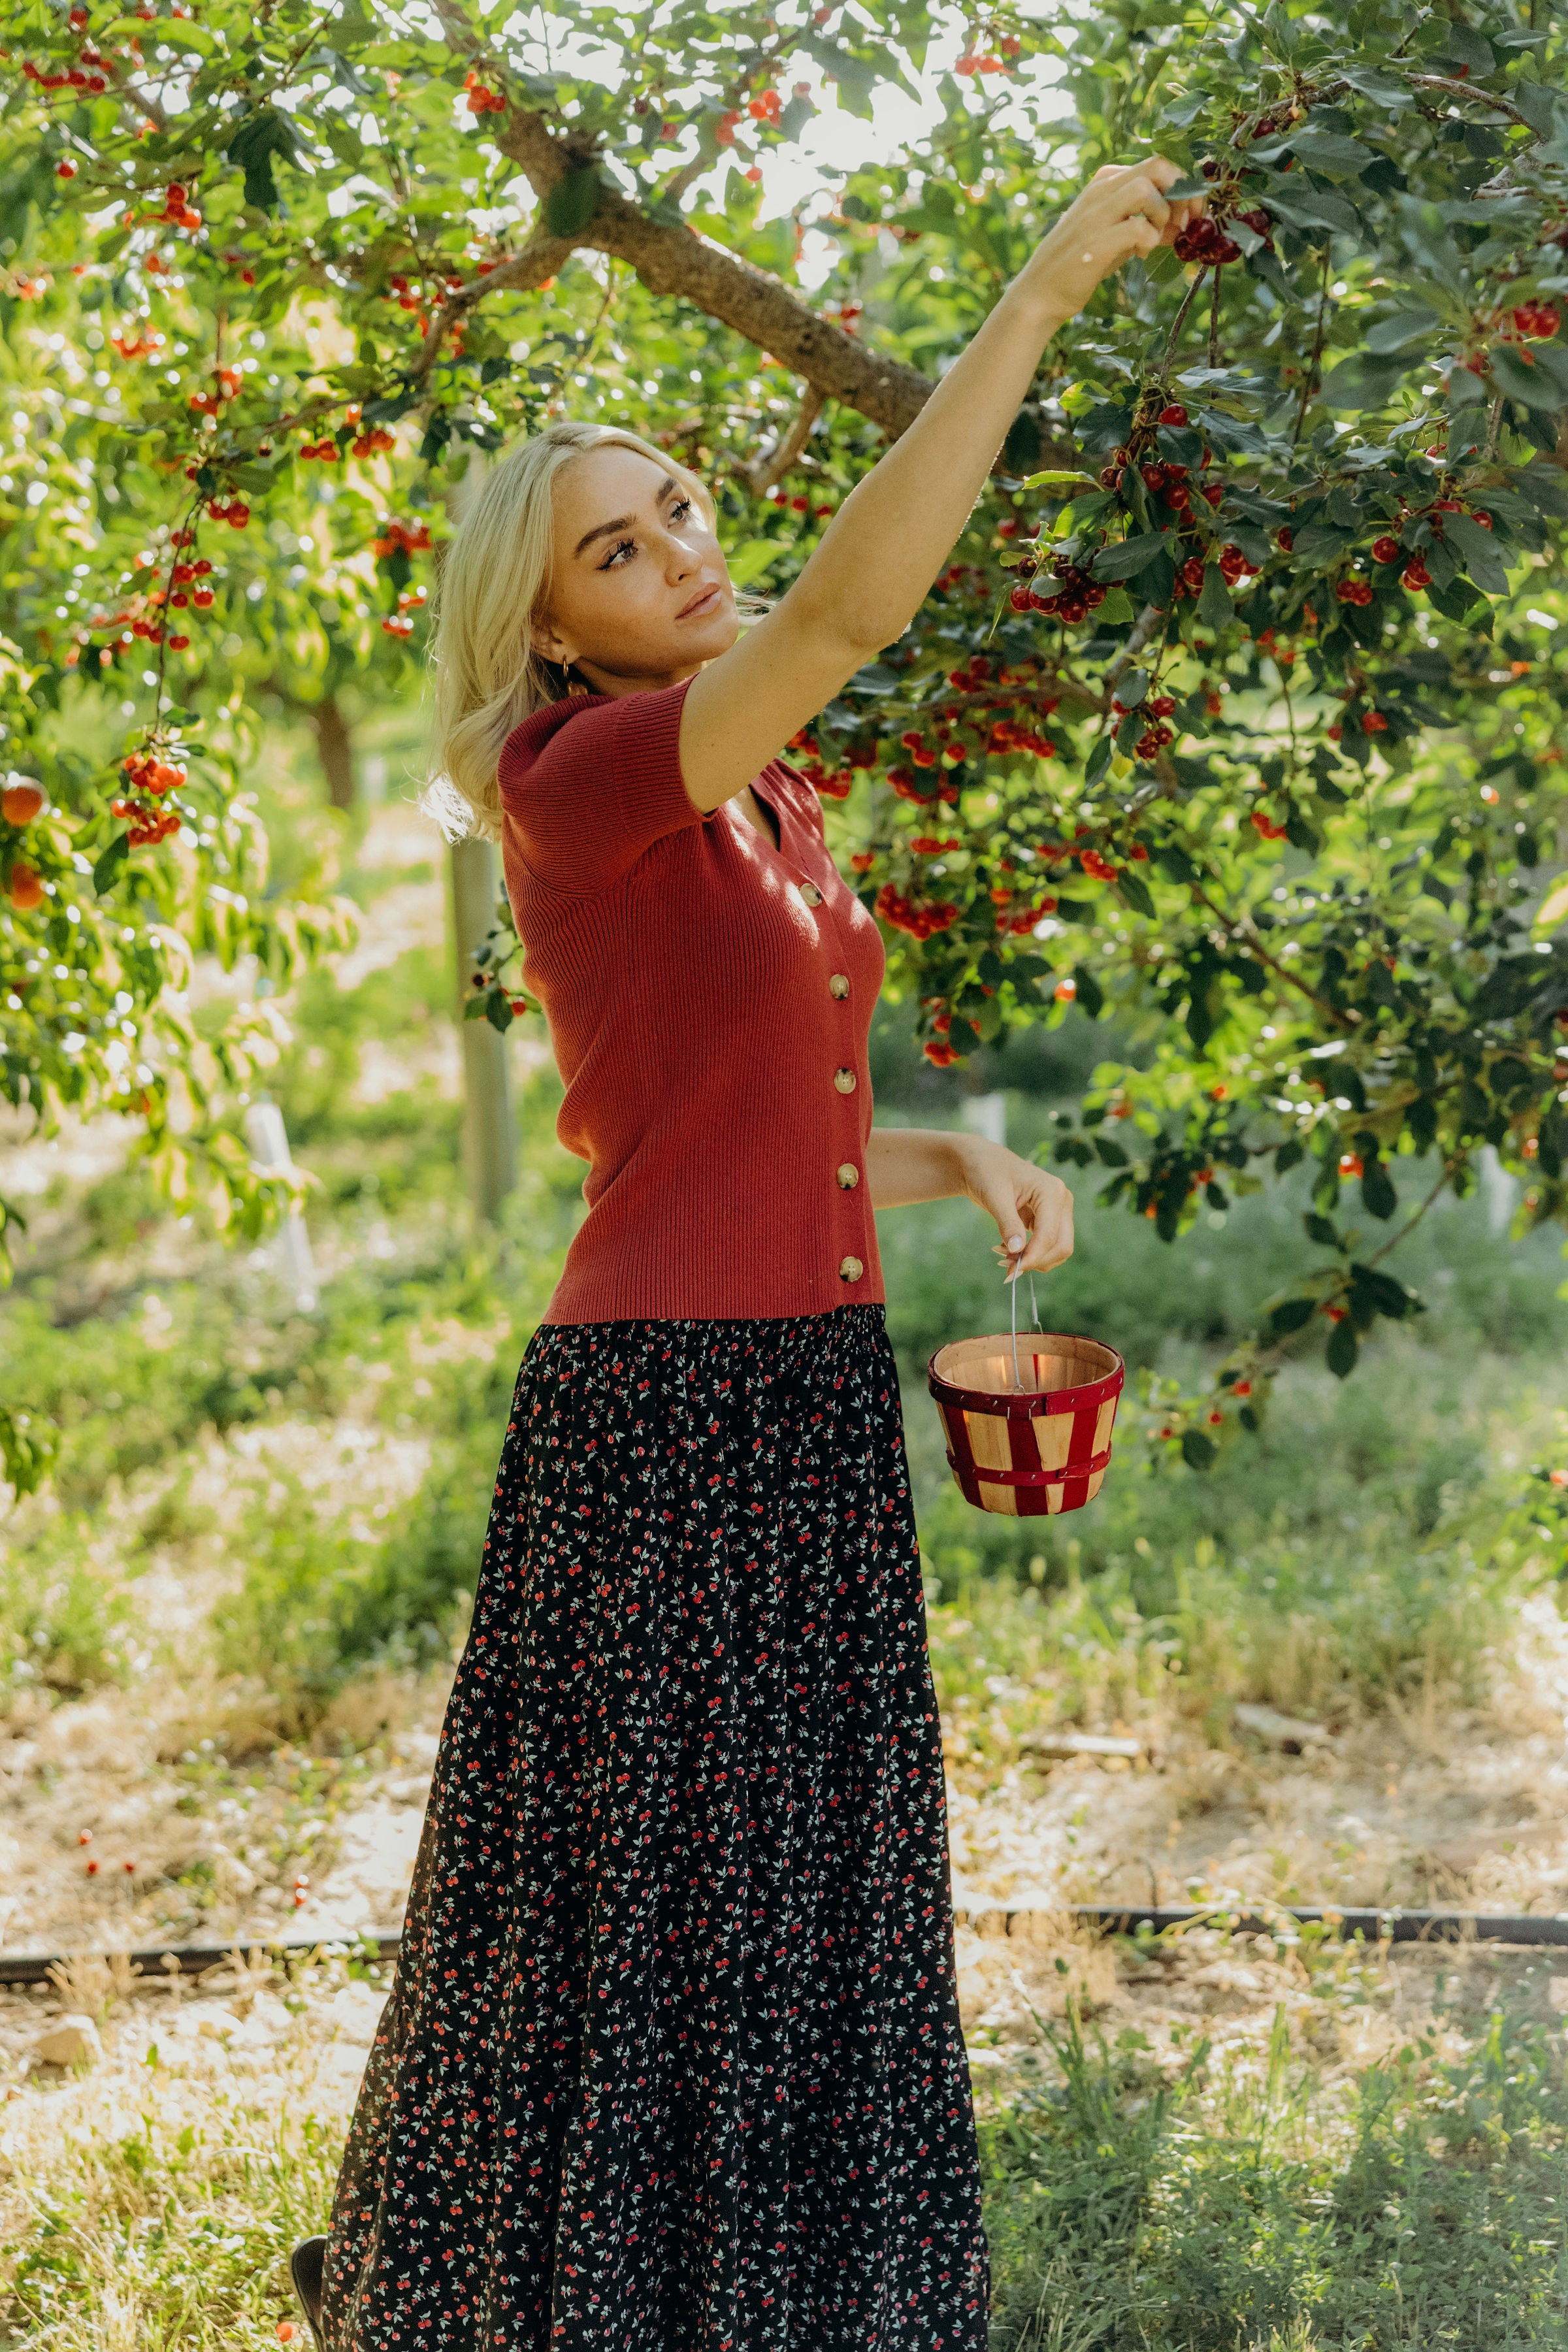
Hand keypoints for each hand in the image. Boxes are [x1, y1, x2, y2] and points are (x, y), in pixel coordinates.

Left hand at [954, 1135, 1074, 1283]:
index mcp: (1052, 1191)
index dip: (1033, 1257)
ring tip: (1002, 1255)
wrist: (981, 1163)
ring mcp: (1057, 1211)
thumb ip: (1007, 1223)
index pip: (1050, 1234)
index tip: (1012, 1272)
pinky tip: (1007, 1250)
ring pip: (1057, 1249)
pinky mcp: (1048, 1219)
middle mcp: (1061, 1201)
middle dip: (1036, 1261)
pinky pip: (1047, 1245)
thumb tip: (1018, 1250)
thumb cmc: (986, 1172)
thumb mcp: (994, 1196)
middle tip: (1007, 1269)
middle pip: (1062, 1246)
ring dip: (1033, 1260)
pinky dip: (1030, 1254)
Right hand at [1021, 157, 1205, 326]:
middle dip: (1183, 193)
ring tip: (1156, 238)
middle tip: (1185, 222)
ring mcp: (1096, 215)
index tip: (1190, 214)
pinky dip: (1149, 240)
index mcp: (1106, 182)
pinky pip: (1137, 228)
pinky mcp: (1095, 242)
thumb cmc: (1081, 264)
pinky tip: (1141, 254)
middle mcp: (1101, 191)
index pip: (1158, 163)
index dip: (1184, 186)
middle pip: (1157, 166)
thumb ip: (1146, 222)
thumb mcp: (1116, 235)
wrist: (1040, 292)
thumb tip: (1184, 223)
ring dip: (1163, 215)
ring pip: (1145, 189)